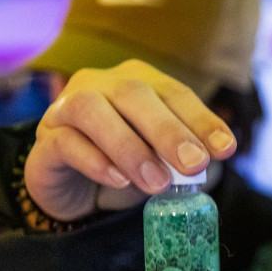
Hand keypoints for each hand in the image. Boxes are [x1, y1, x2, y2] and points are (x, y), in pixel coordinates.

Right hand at [24, 59, 238, 221]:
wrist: (72, 188)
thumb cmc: (124, 165)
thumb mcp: (159, 161)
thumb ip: (179, 158)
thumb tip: (207, 163)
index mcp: (137, 82)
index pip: (173, 93)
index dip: (201, 119)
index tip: (226, 148)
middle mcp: (101, 85)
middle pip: (134, 93)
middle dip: (169, 130)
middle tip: (195, 165)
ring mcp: (67, 108)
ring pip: (93, 111)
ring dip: (130, 147)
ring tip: (157, 183)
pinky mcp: (46, 140)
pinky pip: (66, 142)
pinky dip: (95, 161)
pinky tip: (118, 181)